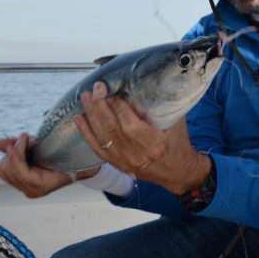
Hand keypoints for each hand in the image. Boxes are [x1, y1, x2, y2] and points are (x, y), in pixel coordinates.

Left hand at [0, 133, 91, 197]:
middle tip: (25, 137)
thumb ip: (30, 145)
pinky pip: (3, 171)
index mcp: (42, 185)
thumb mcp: (56, 149)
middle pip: (8, 170)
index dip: (18, 152)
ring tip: (25, 144)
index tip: (25, 136)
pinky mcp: (19, 184)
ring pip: (3, 170)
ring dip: (11, 154)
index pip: (21, 172)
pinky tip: (21, 151)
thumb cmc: (73, 160)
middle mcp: (31, 191)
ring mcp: (24, 189)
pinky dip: (9, 158)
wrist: (80, 169)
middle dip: (14, 151)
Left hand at [75, 82, 209, 195]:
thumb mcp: (176, 124)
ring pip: (103, 138)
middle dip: (101, 107)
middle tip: (96, 89)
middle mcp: (138, 155)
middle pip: (113, 130)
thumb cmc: (178, 144)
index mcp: (155, 144)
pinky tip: (80, 119)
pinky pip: (97, 149)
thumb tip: (144, 86)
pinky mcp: (118, 165)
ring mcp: (125, 162)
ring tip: (86, 98)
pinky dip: (87, 133)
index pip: (131, 125)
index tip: (112, 92)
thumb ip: (161, 107)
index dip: (119, 108)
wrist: (178, 171)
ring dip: (92, 116)